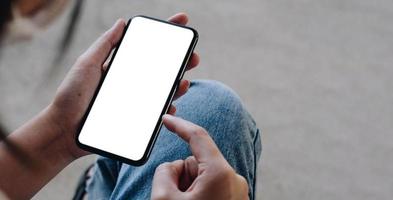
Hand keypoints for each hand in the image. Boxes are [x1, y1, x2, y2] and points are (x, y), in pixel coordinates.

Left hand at [48, 13, 199, 158]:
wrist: (64, 130)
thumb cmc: (71, 96)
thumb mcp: (86, 65)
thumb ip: (104, 45)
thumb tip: (121, 22)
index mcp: (121, 66)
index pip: (146, 46)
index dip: (165, 33)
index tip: (182, 21)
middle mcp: (131, 81)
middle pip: (161, 68)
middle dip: (180, 61)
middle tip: (193, 56)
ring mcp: (134, 100)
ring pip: (163, 90)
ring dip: (178, 85)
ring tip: (184, 81)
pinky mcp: (135, 118)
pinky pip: (156, 113)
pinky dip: (166, 109)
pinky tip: (171, 106)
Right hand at [151, 115, 248, 199]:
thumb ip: (163, 173)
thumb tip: (172, 168)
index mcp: (220, 174)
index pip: (198, 136)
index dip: (180, 125)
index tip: (167, 119)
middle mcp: (234, 179)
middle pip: (196, 161)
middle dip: (182, 176)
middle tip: (176, 198)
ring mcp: (237, 192)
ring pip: (202, 176)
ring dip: (189, 188)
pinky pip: (211, 188)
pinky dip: (199, 195)